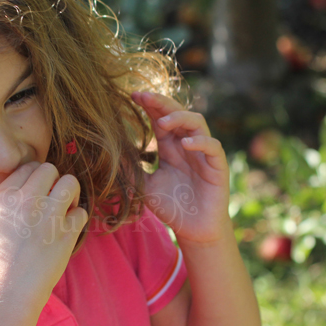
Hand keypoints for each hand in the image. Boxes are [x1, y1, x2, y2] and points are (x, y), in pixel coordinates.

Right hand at [0, 162, 87, 301]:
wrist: (9, 291)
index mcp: (4, 197)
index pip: (27, 167)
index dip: (33, 177)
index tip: (34, 190)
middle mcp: (27, 200)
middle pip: (50, 169)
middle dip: (53, 180)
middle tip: (50, 197)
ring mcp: (49, 214)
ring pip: (71, 184)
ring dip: (70, 193)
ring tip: (64, 207)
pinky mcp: (66, 231)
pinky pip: (81, 212)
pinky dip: (77, 218)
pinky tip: (68, 228)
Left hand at [132, 92, 230, 244]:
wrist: (193, 229)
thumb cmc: (171, 207)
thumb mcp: (144, 187)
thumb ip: (130, 171)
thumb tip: (108, 157)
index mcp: (170, 147)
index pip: (160, 118)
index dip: (149, 105)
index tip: (132, 96)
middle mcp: (187, 145)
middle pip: (177, 113)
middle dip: (161, 103)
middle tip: (143, 96)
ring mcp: (204, 154)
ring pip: (197, 123)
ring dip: (180, 118)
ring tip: (163, 121)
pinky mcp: (217, 167)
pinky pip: (213, 147)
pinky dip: (201, 142)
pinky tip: (186, 144)